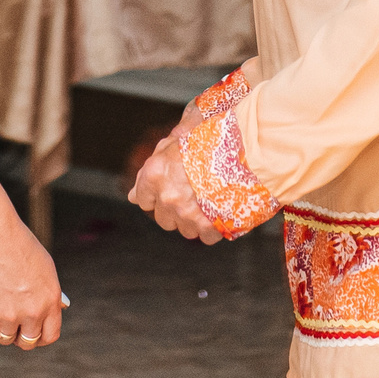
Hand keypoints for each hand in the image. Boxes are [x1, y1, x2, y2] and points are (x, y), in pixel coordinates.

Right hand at [0, 214, 65, 350]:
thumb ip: (48, 293)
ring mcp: (9, 315)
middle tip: (14, 327)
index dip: (41, 338)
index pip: (50, 335)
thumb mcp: (45, 269)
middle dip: (21, 337)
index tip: (34, 334)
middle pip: (28, 342)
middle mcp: (33, 312)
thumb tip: (51, 311)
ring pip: (5, 338)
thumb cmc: (19, 247)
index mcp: (50, 301)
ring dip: (2, 328)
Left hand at [128, 124, 224, 243]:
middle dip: (175, 210)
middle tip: (193, 194)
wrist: (246, 148)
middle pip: (163, 219)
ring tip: (209, 201)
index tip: (171, 189)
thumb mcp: (176, 143)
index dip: (157, 195)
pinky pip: (205, 237)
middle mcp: (167, 197)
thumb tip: (132, 196)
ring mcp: (187, 214)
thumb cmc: (212, 139)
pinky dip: (213, 229)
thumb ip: (152, 169)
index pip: (143, 199)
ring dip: (194, 220)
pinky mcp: (208, 226)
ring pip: (184, 230)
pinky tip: (221, 212)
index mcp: (155, 174)